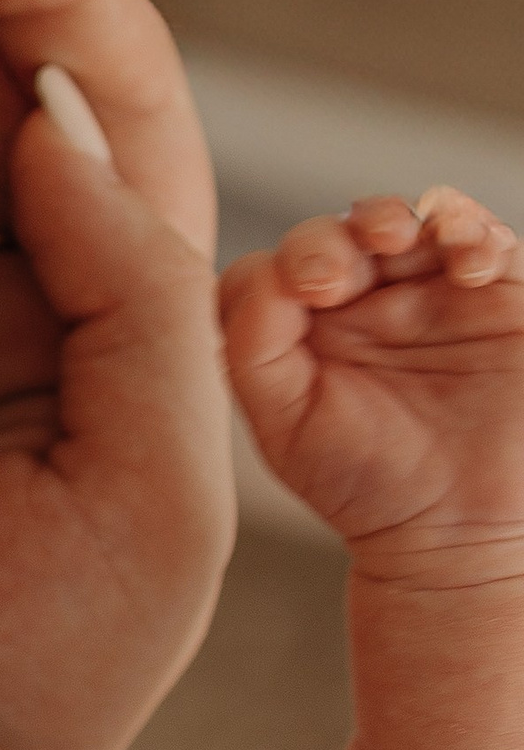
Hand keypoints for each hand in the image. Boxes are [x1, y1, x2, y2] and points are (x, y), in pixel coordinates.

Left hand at [224, 192, 523, 584]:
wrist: (457, 531)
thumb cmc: (364, 485)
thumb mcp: (283, 422)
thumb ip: (253, 345)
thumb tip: (265, 271)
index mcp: (302, 327)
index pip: (275, 269)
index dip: (279, 269)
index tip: (298, 297)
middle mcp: (363, 301)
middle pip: (338, 232)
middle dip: (334, 237)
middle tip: (335, 274)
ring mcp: (430, 292)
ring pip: (409, 219)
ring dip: (396, 217)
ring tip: (394, 239)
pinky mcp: (496, 296)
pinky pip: (486, 239)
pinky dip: (474, 233)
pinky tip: (466, 261)